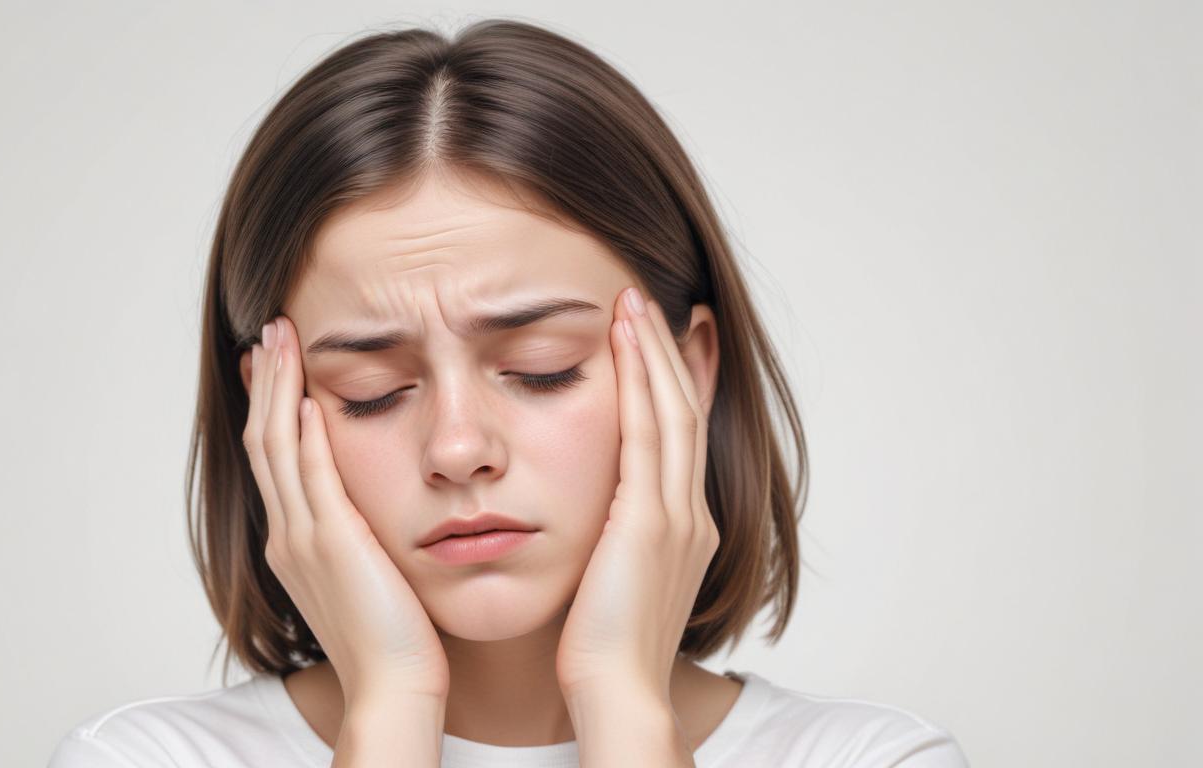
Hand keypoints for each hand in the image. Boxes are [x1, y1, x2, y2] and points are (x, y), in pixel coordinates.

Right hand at [242, 316, 449, 707]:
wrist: (393, 685)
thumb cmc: (396, 636)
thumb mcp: (369, 571)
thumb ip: (361, 534)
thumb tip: (371, 507)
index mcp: (295, 541)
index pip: (274, 457)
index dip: (271, 406)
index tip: (274, 365)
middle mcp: (288, 534)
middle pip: (264, 441)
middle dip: (267, 383)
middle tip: (269, 333)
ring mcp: (304, 538)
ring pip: (279, 446)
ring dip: (280, 389)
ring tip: (281, 339)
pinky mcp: (333, 542)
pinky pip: (313, 474)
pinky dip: (306, 432)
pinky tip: (312, 394)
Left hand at [555, 286, 718, 703]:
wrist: (616, 694)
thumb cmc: (602, 652)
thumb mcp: (612, 583)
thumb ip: (612, 543)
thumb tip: (589, 520)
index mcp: (685, 529)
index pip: (682, 437)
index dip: (674, 384)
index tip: (658, 342)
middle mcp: (692, 514)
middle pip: (686, 411)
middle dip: (668, 353)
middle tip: (649, 302)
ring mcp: (678, 516)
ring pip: (674, 411)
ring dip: (654, 352)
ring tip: (634, 304)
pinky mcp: (650, 521)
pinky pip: (649, 432)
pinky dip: (641, 381)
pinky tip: (623, 341)